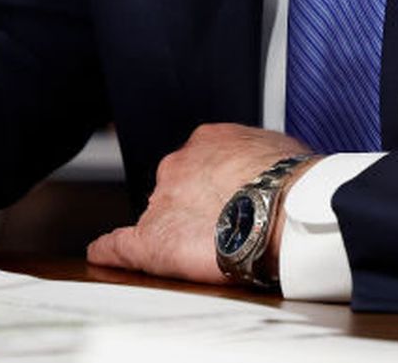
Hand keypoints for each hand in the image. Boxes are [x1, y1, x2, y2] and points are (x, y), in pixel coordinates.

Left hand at [86, 123, 311, 283]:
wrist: (285, 209)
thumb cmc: (293, 183)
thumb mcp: (279, 153)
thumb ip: (260, 161)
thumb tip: (270, 174)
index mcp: (209, 142)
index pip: (200, 165)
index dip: (214, 187)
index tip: (227, 202)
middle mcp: (178, 168)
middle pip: (175, 191)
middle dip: (192, 210)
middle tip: (221, 232)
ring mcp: (162, 203)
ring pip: (157, 219)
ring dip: (172, 235)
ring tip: (199, 254)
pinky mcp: (152, 240)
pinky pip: (120, 246)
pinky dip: (110, 251)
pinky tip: (104, 255)